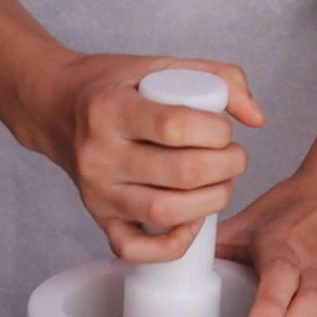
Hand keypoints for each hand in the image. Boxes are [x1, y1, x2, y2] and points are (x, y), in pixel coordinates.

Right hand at [25, 52, 262, 261]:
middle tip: (233, 158)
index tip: (224, 130)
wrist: (60, 110)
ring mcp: (98, 192)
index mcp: (110, 108)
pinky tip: (191, 223)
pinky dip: (172, 245)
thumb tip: (256, 119)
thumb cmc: (115, 89)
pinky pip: (135, 249)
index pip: (176, 126)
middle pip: (180, 173)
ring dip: (210, 202)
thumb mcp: (161, 66)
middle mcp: (99, 154)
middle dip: (226, 167)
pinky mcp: (100, 219)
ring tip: (222, 185)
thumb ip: (217, 79)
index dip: (217, 131)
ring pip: (164, 212)